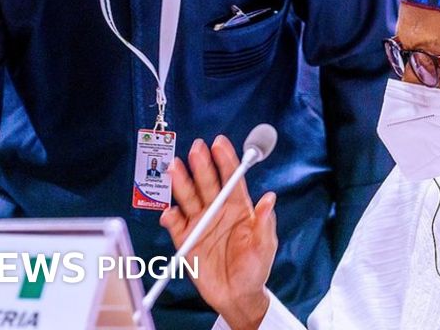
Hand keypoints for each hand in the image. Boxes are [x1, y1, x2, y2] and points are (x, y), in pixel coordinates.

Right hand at [159, 135, 277, 329]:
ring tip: (175, 168)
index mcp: (239, 208)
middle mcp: (218, 211)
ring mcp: (201, 224)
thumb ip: (264, 223)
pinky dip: (171, 218)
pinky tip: (170, 211)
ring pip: (189, 199)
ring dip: (182, 183)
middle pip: (208, 184)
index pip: (232, 179)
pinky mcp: (186, 240)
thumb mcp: (265, 247)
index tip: (220, 143)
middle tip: (196, 149)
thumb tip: (269, 198)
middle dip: (202, 165)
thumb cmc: (254, 269)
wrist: (237, 296)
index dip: (226, 160)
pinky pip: (176, 226)